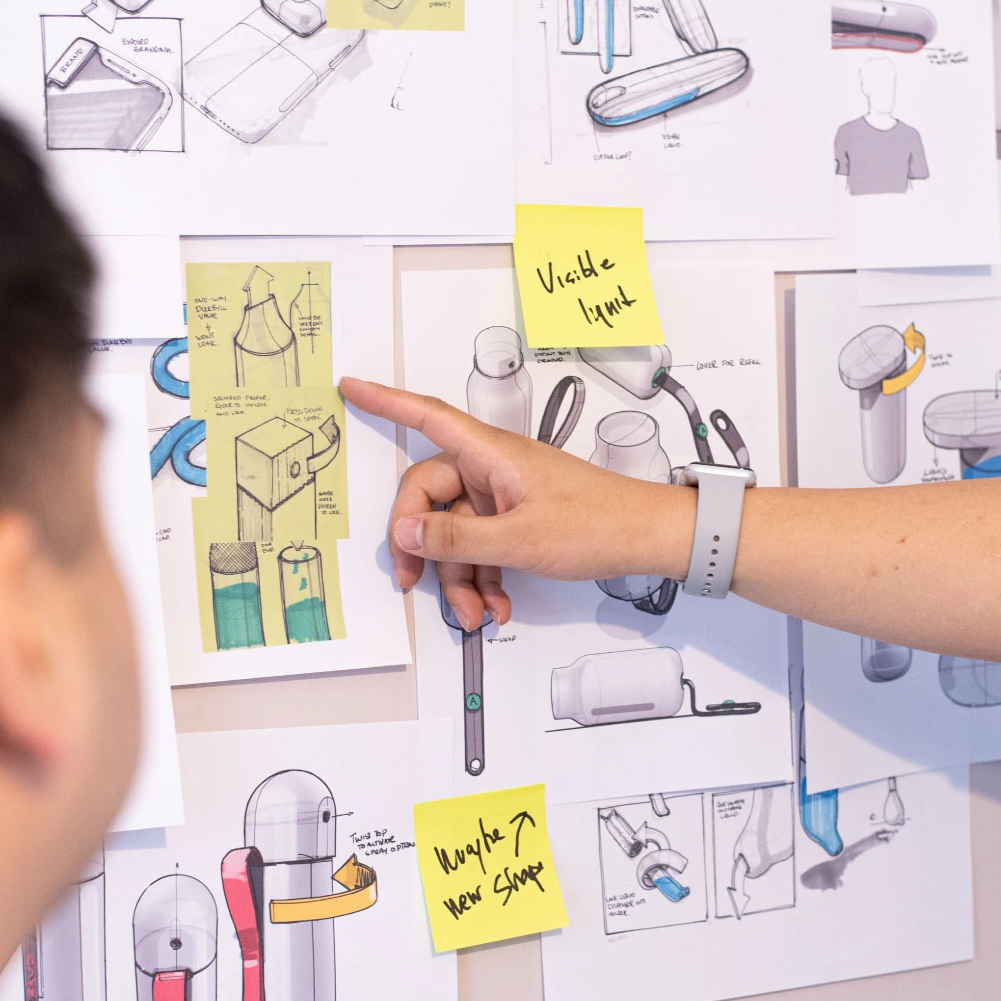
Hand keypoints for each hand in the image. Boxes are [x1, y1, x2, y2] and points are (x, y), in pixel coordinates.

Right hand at [340, 378, 693, 630]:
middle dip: (422, 546)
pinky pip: (484, 544)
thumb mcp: (518, 540)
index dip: (386, 401)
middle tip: (411, 584)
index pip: (427, 416)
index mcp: (491, 453)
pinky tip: (496, 606)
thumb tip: (406, 534)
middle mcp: (493, 467)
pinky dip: (484, 575)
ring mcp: (506, 493)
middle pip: (432, 497)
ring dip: (459, 575)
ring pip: (457, 531)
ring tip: (474, 614)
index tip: (351, 386)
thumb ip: (456, 539)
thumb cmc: (597, 524)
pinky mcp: (519, 516)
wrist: (650, 538)